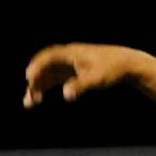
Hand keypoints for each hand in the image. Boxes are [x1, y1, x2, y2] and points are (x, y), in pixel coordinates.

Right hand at [23, 43, 138, 106]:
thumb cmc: (112, 69)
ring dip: (38, 86)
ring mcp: (69, 64)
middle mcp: (67, 56)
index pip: (48, 57)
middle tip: (29, 97)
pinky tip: (40, 97)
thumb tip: (66, 94)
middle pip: (44, 66)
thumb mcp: (96, 78)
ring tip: (30, 103)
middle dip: (34, 81)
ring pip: (48, 74)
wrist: (126, 65)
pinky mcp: (73, 72)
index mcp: (71, 53)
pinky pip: (54, 78)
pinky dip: (46, 87)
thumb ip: (80, 86)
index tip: (29, 78)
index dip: (37, 67)